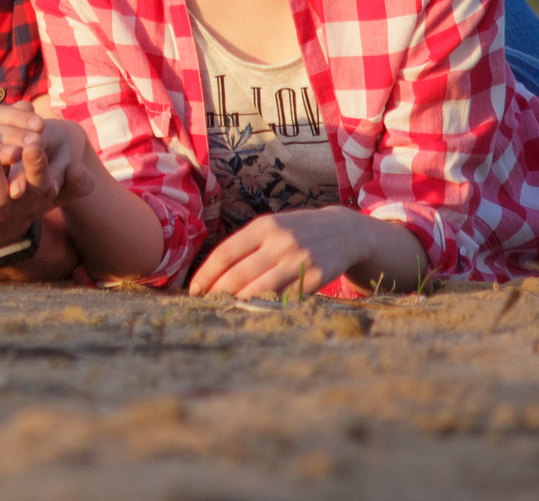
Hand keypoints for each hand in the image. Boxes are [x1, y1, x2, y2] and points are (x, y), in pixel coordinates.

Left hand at [186, 206, 418, 299]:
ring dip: (238, 304)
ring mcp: (299, 260)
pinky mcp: (317, 278)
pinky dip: (266, 306)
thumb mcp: (272, 226)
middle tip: (204, 305)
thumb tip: (212, 273)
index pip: (225, 254)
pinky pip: (285, 298)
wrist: (345, 231)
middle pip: (238, 275)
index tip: (193, 290)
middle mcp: (280, 241)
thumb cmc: (297, 231)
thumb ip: (246, 245)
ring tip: (224, 311)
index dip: (206, 275)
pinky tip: (254, 312)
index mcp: (264, 226)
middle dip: (217, 293)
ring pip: (259, 290)